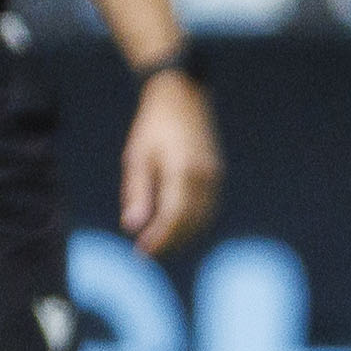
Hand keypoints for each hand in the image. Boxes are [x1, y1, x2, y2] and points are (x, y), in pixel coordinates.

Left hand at [120, 69, 220, 255]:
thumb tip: (132, 226)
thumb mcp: (138, 157)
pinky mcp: (217, 174)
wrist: (182, 96)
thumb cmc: (153, 126)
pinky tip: (176, 227)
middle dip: (170, 243)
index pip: (174, 217)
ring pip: (203, 218)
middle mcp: (204, 176)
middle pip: (191, 223)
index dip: (160, 239)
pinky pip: (209, 207)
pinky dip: (194, 223)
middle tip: (147, 255)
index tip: (142, 252)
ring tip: (159, 245)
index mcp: (183, 170)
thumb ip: (137, 193)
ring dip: (183, 236)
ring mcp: (215, 175)